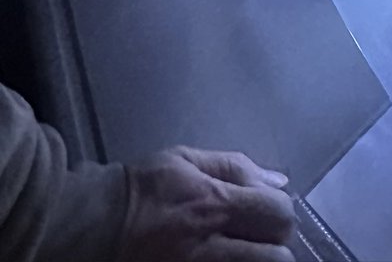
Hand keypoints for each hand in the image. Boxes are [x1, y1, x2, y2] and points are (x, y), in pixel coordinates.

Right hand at [121, 146, 294, 261]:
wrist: (92, 226)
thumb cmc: (142, 188)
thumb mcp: (186, 160)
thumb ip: (235, 167)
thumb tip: (279, 180)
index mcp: (214, 204)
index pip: (278, 214)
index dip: (280, 213)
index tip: (267, 213)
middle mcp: (209, 247)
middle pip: (275, 258)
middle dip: (273, 247)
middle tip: (257, 240)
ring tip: (241, 253)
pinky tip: (224, 260)